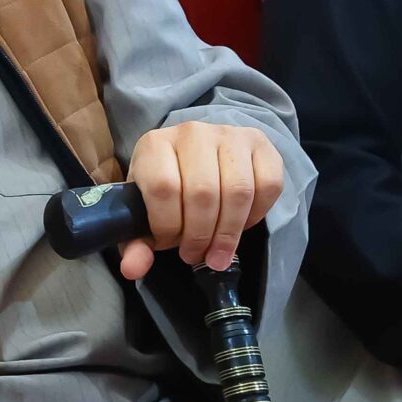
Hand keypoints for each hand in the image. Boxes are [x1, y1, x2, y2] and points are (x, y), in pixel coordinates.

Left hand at [118, 121, 286, 280]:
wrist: (194, 157)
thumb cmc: (166, 189)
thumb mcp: (143, 214)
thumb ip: (136, 242)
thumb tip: (133, 269)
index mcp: (154, 145)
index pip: (163, 188)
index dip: (167, 225)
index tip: (166, 243)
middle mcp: (192, 132)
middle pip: (203, 193)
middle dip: (200, 235)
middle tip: (195, 255)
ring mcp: (229, 134)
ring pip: (237, 191)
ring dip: (229, 232)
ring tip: (217, 253)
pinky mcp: (259, 141)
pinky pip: (268, 184)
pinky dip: (257, 214)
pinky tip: (241, 225)